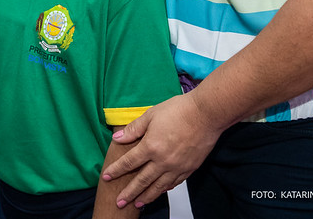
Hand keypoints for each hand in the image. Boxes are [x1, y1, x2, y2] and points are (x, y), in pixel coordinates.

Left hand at [101, 92, 220, 207]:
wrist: (206, 114)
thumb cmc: (179, 110)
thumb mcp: (151, 115)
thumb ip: (134, 129)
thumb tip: (117, 138)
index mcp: (151, 146)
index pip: (129, 162)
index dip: (116, 170)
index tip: (106, 177)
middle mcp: (162, 160)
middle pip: (142, 180)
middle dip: (129, 192)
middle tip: (119, 202)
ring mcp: (177, 166)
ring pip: (158, 186)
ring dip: (146, 196)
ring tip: (138, 203)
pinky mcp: (189, 168)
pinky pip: (174, 183)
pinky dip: (165, 189)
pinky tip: (160, 191)